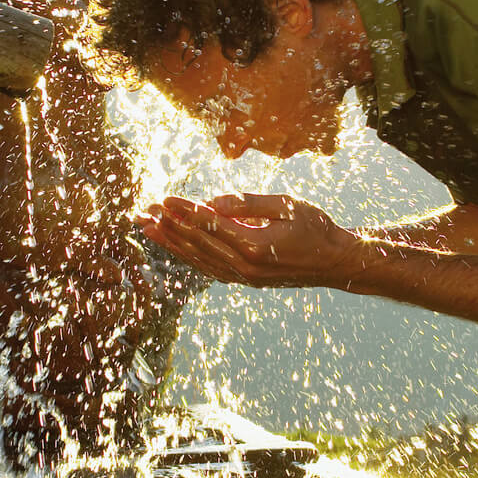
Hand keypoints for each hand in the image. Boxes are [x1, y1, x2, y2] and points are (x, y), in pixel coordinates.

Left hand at [137, 192, 363, 288]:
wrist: (335, 263)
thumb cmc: (316, 228)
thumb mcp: (287, 205)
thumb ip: (249, 203)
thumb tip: (214, 202)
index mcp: (254, 246)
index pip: (209, 225)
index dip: (184, 211)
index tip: (164, 198)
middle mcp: (244, 266)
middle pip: (196, 244)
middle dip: (168, 226)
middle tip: (142, 212)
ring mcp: (243, 276)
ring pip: (198, 258)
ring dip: (171, 242)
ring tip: (148, 228)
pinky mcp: (244, 279)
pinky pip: (209, 267)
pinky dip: (188, 256)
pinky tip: (174, 246)